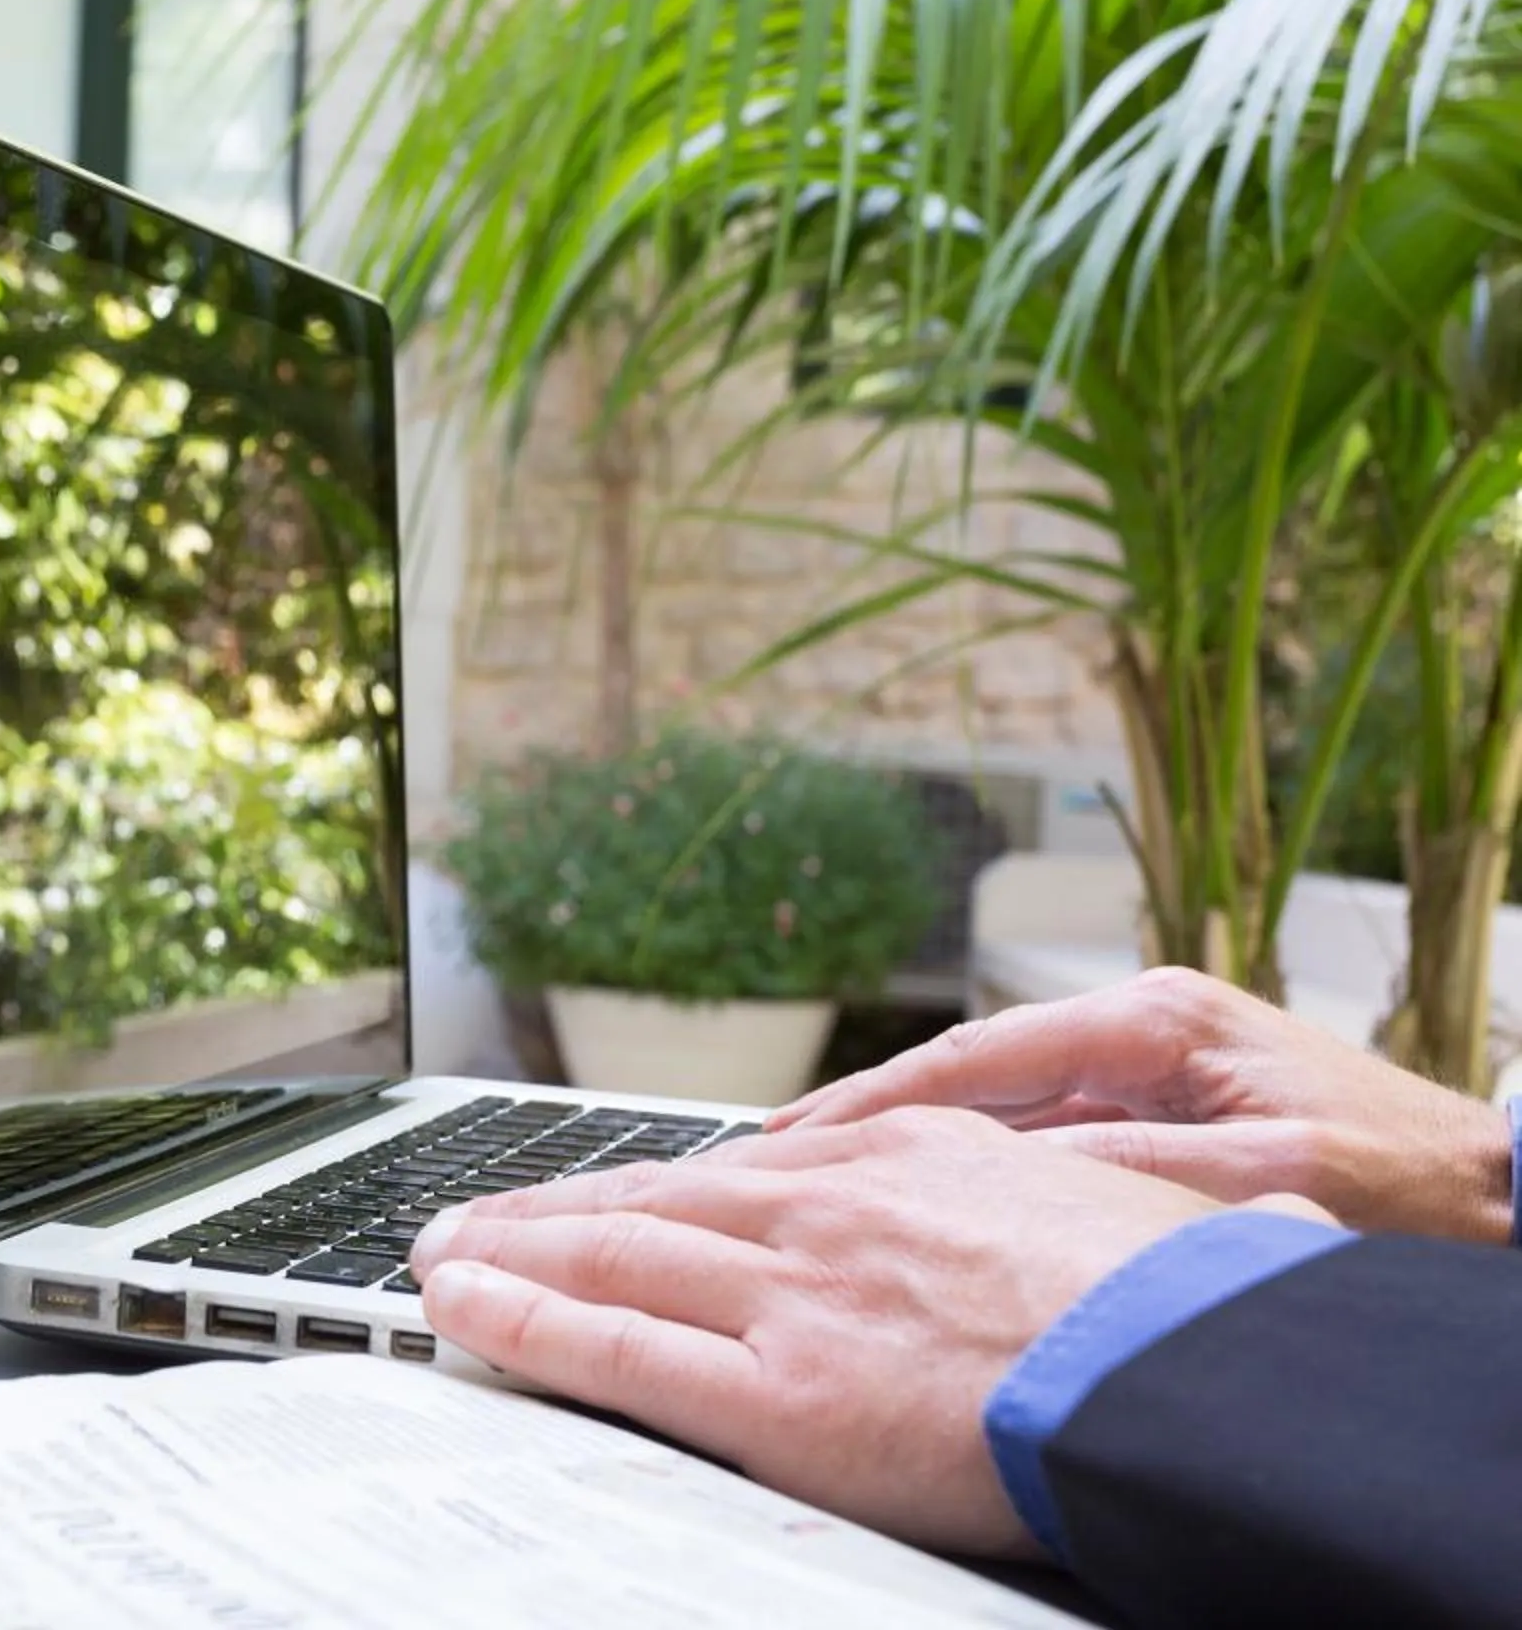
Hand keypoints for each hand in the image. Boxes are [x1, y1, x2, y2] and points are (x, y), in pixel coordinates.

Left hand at [409, 1109, 1295, 1554]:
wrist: (1207, 1369)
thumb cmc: (1183, 1303)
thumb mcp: (1098, 1201)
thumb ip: (1023, 1206)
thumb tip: (1042, 1217)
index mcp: (907, 1155)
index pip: (743, 1169)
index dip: (651, 1185)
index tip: (596, 1192)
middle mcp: (829, 1208)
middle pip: (654, 1202)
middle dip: (548, 1212)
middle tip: (471, 1218)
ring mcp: (795, 1297)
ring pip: (614, 1259)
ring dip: (513, 1256)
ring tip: (443, 1258)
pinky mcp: (781, 1395)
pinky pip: (619, 1349)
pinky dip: (528, 1323)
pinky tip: (467, 1310)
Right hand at [772, 968, 1513, 1243]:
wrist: (1500, 1199)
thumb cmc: (1405, 1193)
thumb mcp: (1256, 1183)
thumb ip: (1125, 1170)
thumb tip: (1003, 1175)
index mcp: (1156, 1019)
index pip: (976, 1056)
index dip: (874, 1105)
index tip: (795, 1141)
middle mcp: (1144, 1025)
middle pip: (969, 1071)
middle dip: (866, 1117)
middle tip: (768, 1156)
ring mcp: (1153, 1064)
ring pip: (996, 1102)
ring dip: (907, 1141)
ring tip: (815, 1175)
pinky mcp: (1164, 1105)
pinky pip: (1038, 1130)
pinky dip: (968, 1161)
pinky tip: (916, 1194)